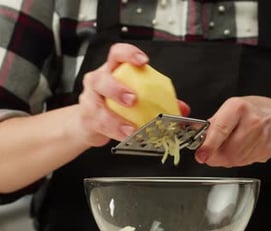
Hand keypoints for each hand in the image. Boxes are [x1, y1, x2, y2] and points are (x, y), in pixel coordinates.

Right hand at [74, 43, 189, 147]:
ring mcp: (89, 100)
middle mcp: (98, 81)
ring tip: (130, 127)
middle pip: (101, 79)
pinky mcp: (87, 118)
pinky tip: (127, 135)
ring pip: (97, 106)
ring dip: (115, 118)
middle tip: (133, 99)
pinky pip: (100, 125)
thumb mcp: (136, 95)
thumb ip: (159, 99)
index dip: (128, 54)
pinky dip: (115, 132)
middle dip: (116, 89)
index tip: (142, 61)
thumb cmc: (114, 103)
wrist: (89, 121)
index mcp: (113, 70)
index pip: (117, 54)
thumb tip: (182, 108)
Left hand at [195, 96, 270, 166]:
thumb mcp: (229, 109)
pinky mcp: (266, 151)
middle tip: (209, 153)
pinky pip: (244, 163)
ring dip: (225, 159)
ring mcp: (262, 138)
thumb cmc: (250, 113)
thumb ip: (211, 124)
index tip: (201, 155)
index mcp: (238, 108)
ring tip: (229, 146)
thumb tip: (193, 136)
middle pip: (228, 151)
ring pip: (235, 160)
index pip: (221, 129)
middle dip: (214, 156)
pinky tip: (241, 148)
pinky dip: (237, 160)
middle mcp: (252, 122)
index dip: (209, 145)